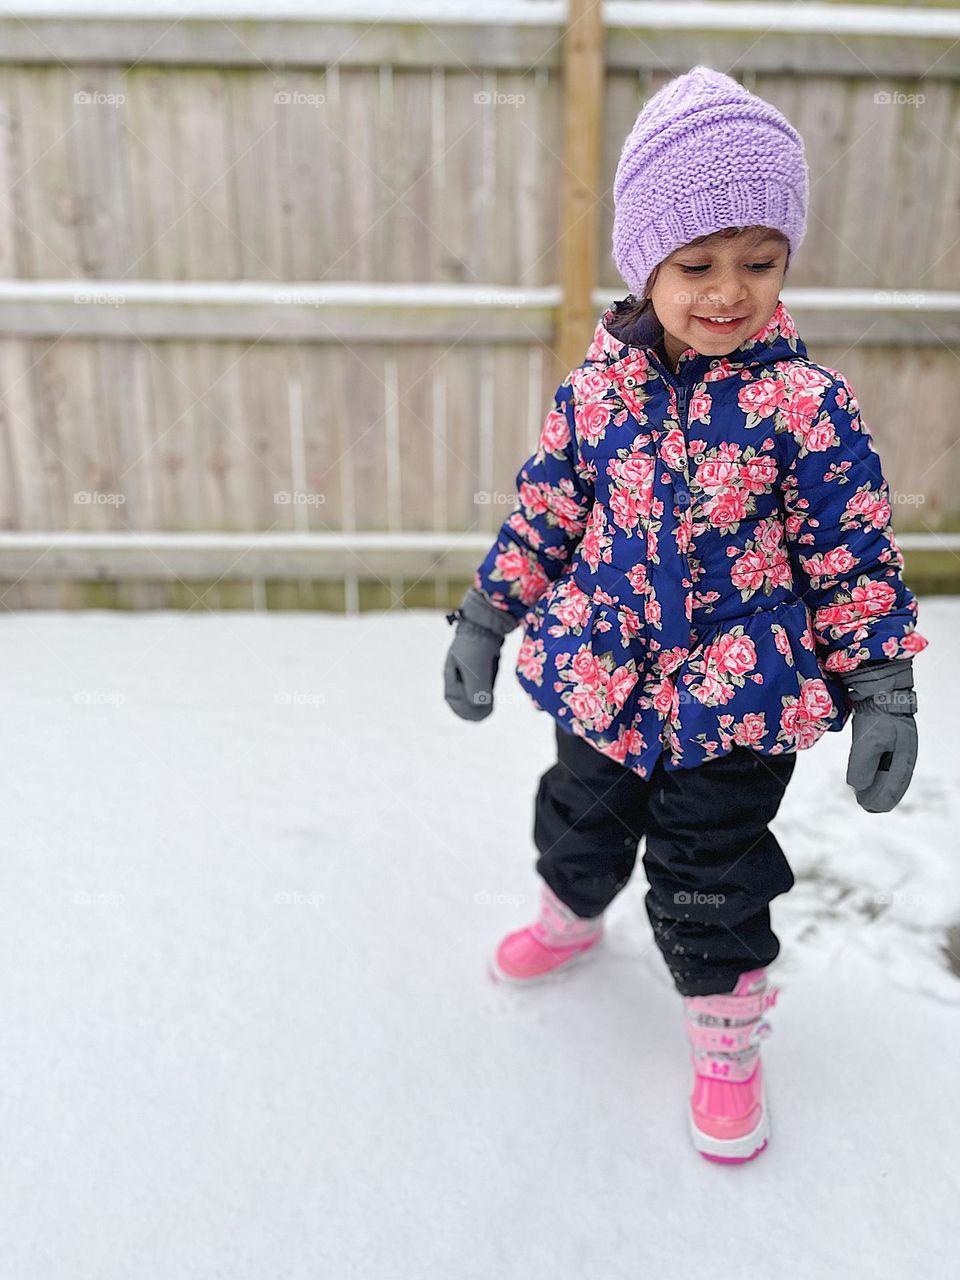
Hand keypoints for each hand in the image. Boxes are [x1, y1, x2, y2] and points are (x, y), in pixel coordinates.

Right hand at [443, 587, 518, 721]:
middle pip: (462, 696)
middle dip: (472, 708)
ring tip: (489, 708)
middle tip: (486, 714)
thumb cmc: (477, 645)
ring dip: (479, 700)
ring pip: (472, 689)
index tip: (478, 718)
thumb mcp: (476, 669)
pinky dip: (486, 689)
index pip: (453, 699)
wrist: (487, 620)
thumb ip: (477, 690)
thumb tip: (482, 707)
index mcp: (451, 673)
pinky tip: (492, 693)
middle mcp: (457, 671)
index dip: (464, 711)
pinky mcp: (480, 660)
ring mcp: (469, 665)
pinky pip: (481, 680)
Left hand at [840, 659, 917, 812]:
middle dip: (881, 795)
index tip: (869, 808)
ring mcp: (899, 745)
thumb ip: (862, 766)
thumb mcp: (867, 742)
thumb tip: (857, 787)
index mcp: (904, 758)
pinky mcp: (890, 736)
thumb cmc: (877, 716)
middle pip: (895, 782)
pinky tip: (870, 775)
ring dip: (879, 785)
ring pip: (891, 772)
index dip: (882, 800)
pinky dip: (878, 772)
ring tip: (866, 796)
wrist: (881, 688)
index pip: (894, 787)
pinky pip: (886, 761)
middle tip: (867, 807)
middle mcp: (905, 754)